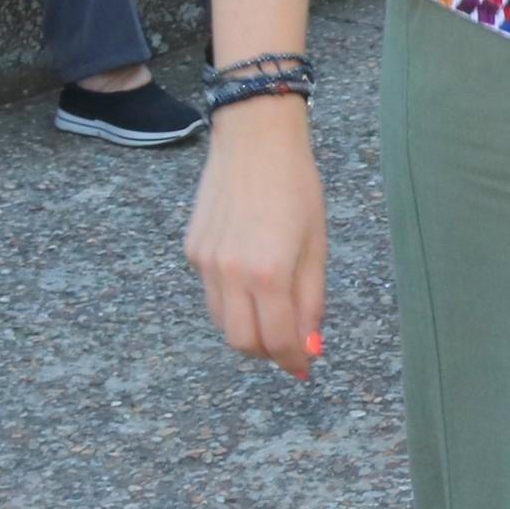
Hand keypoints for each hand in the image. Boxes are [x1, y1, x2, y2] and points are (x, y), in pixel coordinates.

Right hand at [183, 101, 326, 379]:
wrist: (254, 140)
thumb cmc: (297, 186)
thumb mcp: (316, 244)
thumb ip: (311, 299)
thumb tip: (310, 344)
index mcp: (268, 272)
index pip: (278, 339)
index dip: (294, 360)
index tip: (305, 367)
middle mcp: (230, 273)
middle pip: (243, 342)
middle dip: (268, 352)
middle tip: (290, 345)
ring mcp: (205, 263)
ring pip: (223, 323)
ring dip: (249, 329)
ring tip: (274, 313)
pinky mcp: (193, 251)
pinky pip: (211, 294)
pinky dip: (233, 302)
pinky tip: (253, 281)